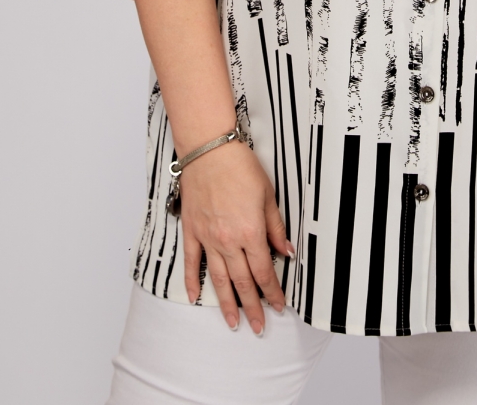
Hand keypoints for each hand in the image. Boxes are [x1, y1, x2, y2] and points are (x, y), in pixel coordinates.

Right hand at [179, 139, 294, 332]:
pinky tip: (196, 298)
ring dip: (227, 304)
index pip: (264, 271)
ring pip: (218, 279)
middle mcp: (228, 240)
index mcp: (251, 232)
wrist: (209, 150)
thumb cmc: (240, 167)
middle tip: (259, 327)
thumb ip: (275, 227)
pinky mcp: (192, 231)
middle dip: (253, 307)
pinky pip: (191, 262)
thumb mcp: (268, 195)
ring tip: (233, 323)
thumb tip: (286, 251)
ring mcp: (208, 237)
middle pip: (242, 282)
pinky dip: (192, 282)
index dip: (273, 291)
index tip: (279, 305)